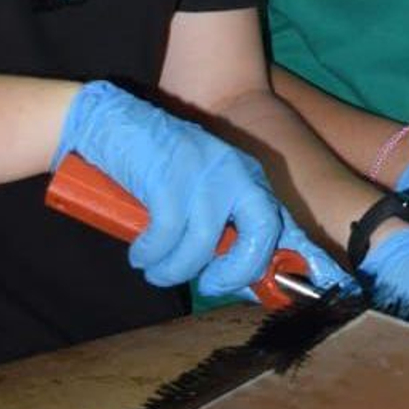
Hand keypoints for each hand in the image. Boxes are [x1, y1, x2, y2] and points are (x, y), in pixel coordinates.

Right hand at [56, 80, 344, 299]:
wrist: (116, 121)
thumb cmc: (159, 167)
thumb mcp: (202, 191)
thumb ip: (223, 226)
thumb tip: (243, 278)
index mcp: (248, 177)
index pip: (281, 223)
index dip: (291, 260)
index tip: (290, 288)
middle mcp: (235, 173)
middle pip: (259, 235)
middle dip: (236, 273)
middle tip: (210, 284)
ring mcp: (205, 174)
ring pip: (201, 247)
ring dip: (173, 270)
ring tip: (155, 268)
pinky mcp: (170, 178)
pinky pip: (166, 236)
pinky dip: (150, 255)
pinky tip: (141, 254)